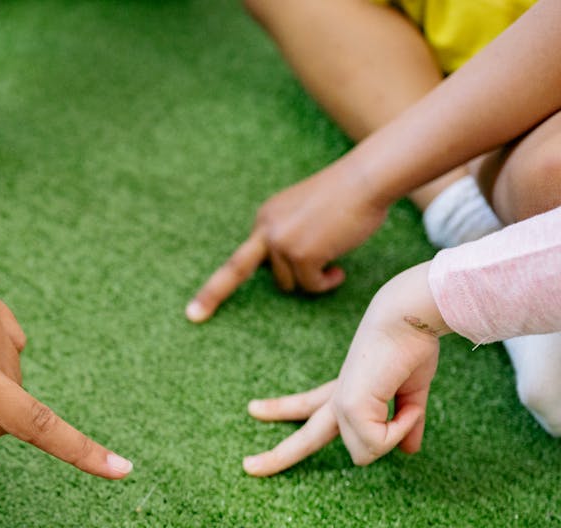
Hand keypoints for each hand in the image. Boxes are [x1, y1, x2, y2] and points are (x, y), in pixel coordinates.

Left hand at [187, 159, 389, 321]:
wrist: (368, 178)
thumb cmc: (349, 196)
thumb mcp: (307, 212)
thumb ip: (291, 235)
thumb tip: (289, 270)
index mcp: (266, 217)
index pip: (242, 255)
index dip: (222, 282)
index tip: (197, 307)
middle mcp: (265, 228)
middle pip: (235, 269)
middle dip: (212, 295)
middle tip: (193, 316)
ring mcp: (281, 242)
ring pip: (288, 284)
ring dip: (310, 280)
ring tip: (334, 263)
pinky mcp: (301, 254)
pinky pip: (310, 286)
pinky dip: (325, 283)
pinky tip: (339, 270)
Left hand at [243, 262, 444, 475]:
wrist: (406, 321)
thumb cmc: (410, 349)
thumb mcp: (411, 395)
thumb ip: (407, 423)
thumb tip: (410, 451)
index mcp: (347, 391)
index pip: (309, 404)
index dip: (284, 409)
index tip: (253, 408)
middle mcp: (338, 400)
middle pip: (305, 437)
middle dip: (277, 457)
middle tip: (247, 468)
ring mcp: (340, 405)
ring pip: (363, 454)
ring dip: (396, 433)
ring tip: (405, 403)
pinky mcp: (347, 409)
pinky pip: (377, 444)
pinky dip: (399, 427)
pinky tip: (402, 403)